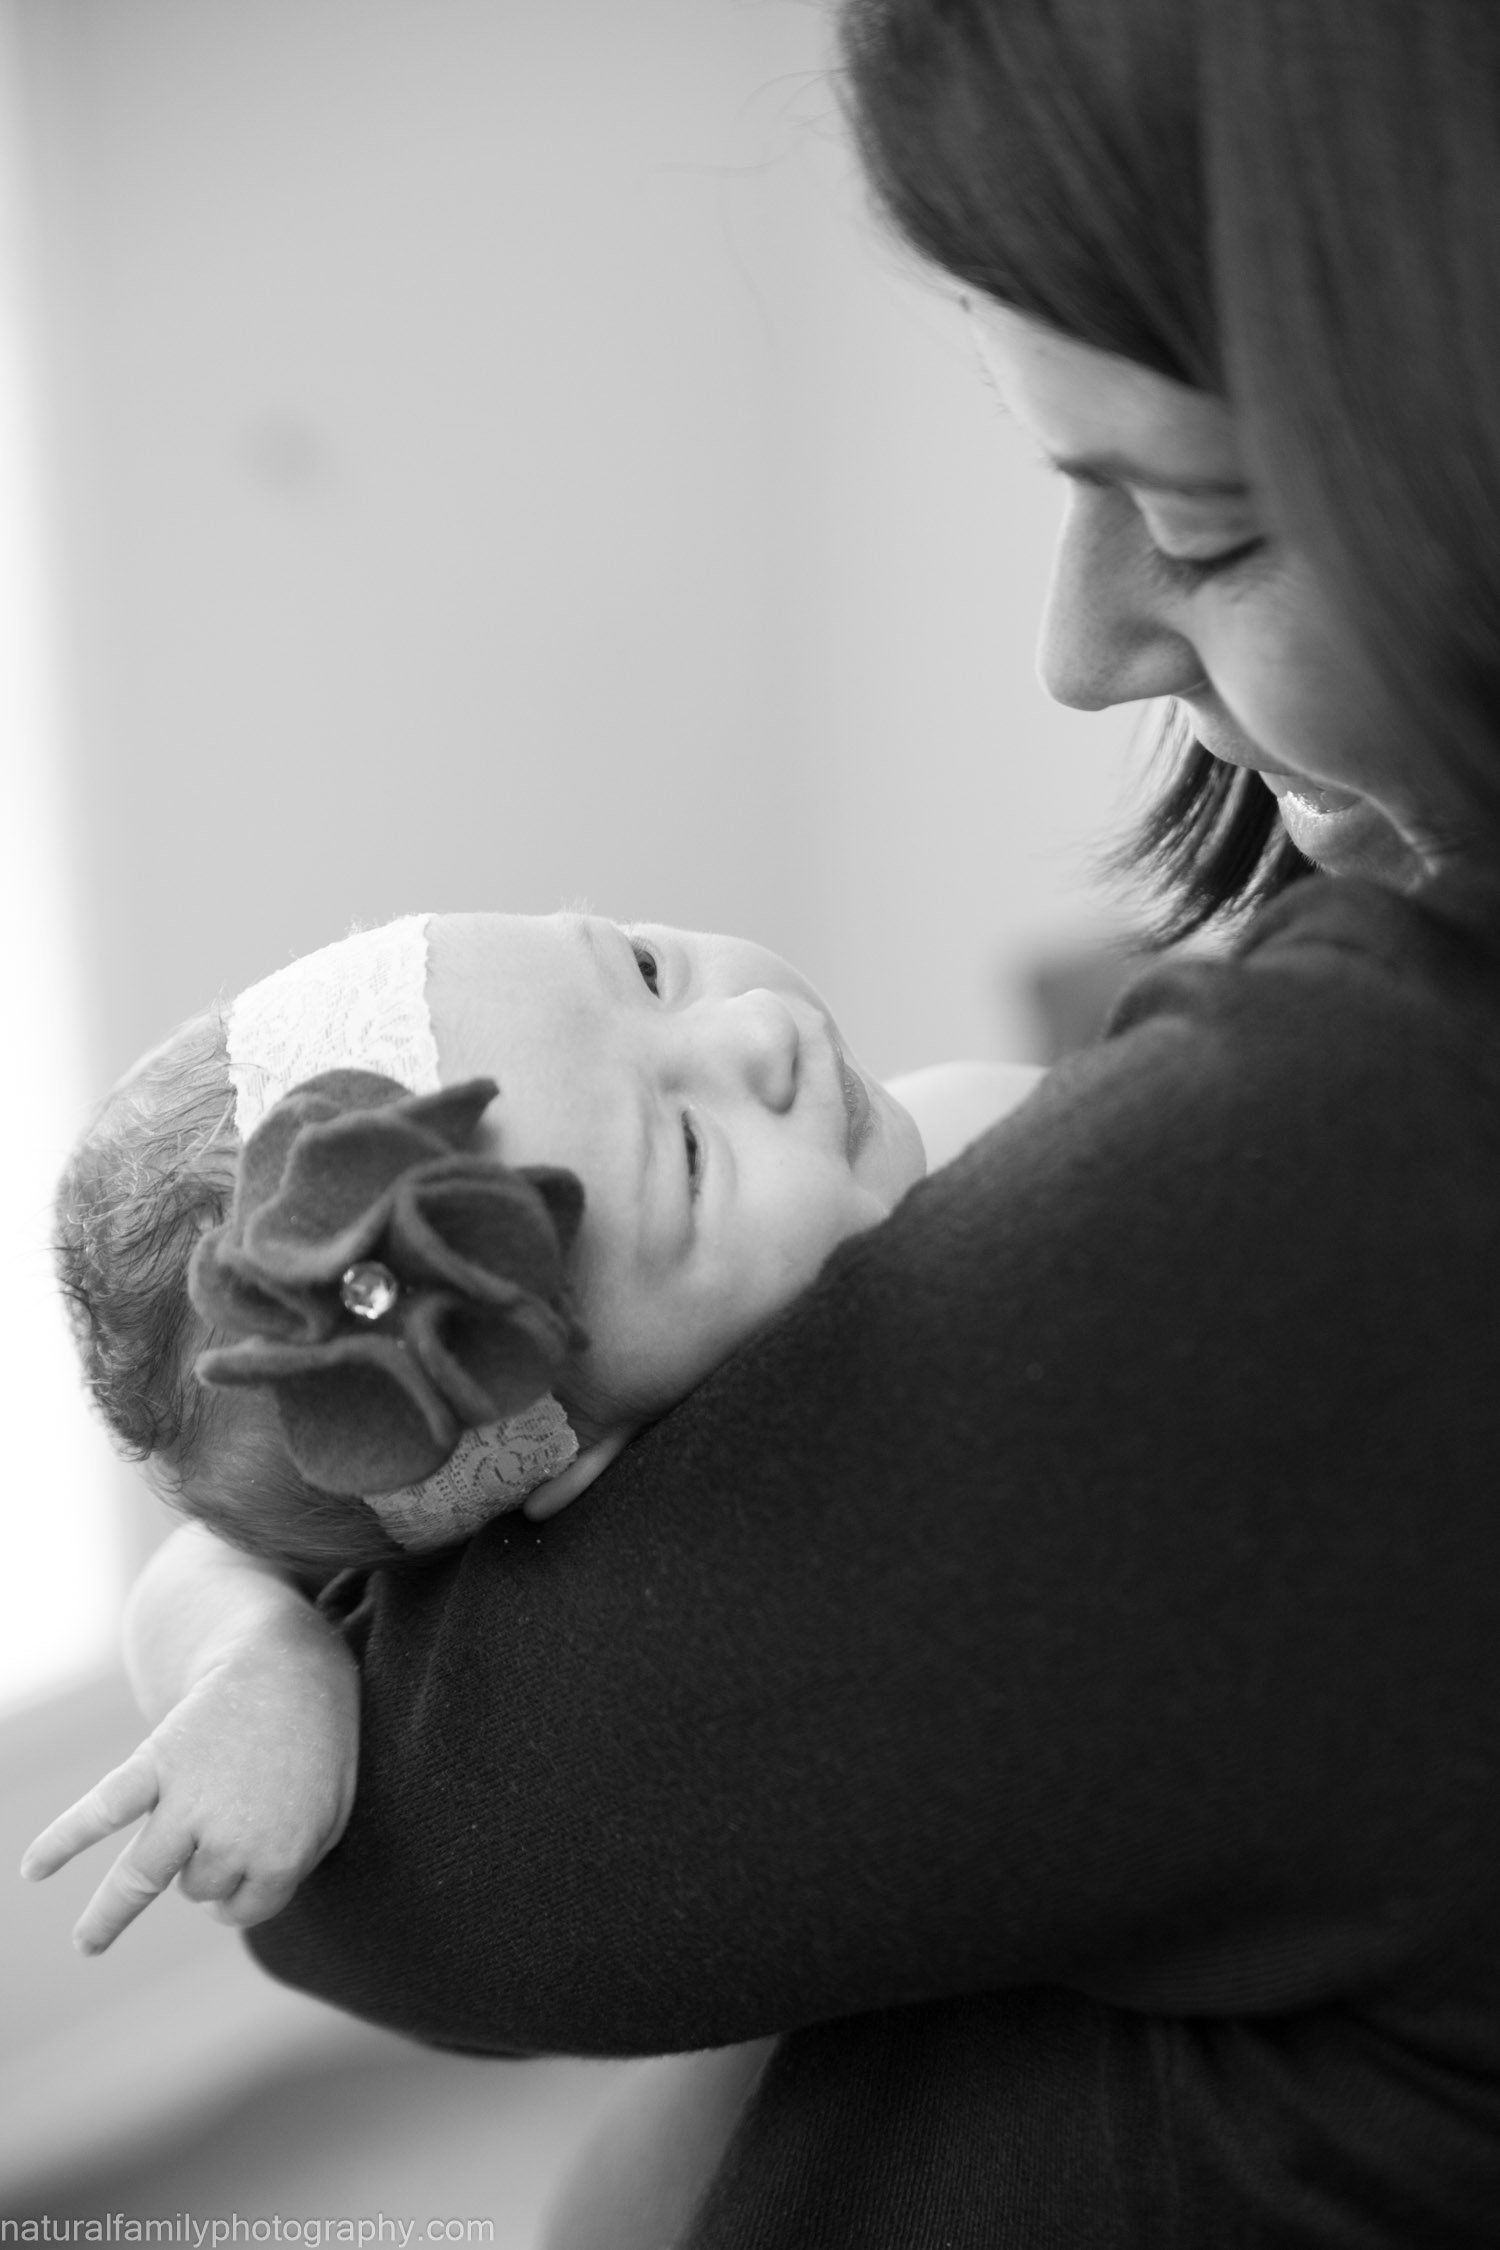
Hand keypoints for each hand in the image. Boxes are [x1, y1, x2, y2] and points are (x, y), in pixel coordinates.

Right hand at [20, 1629, 358, 1953]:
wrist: (290, 1665)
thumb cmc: (317, 1741)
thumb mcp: (333, 1810)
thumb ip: (293, 1860)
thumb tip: (233, 1899)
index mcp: (282, 1853)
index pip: (248, 1906)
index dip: (250, 1889)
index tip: (254, 1859)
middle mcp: (231, 1835)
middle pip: (201, 1889)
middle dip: (209, 1876)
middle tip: (218, 1859)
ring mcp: (189, 1800)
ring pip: (143, 1875)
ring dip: (110, 1914)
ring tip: (86, 1944)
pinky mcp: (156, 1764)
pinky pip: (102, 1809)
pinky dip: (62, 1839)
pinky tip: (33, 1869)